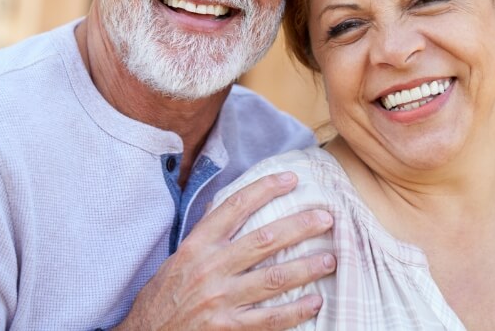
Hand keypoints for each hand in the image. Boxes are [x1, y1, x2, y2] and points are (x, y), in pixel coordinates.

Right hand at [115, 172, 336, 329]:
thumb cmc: (163, 297)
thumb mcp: (178, 259)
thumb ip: (206, 235)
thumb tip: (229, 205)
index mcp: (196, 246)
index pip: (234, 207)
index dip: (265, 189)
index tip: (291, 179)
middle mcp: (210, 269)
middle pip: (264, 240)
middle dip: (300, 227)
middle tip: (327, 218)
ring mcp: (219, 300)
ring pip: (273, 279)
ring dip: (307, 268)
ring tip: (331, 259)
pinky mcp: (227, 329)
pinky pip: (269, 319)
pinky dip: (295, 311)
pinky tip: (315, 302)